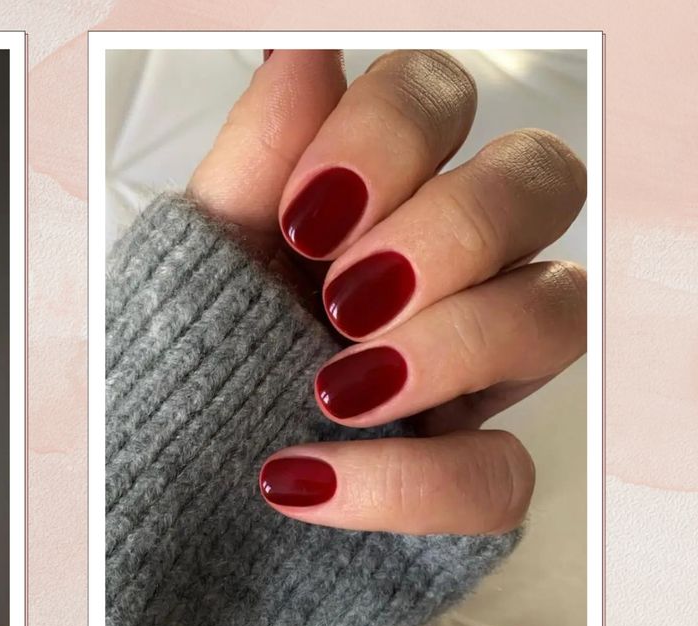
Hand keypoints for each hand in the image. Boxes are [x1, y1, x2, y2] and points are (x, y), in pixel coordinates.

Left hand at [188, 50, 585, 534]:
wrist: (155, 491)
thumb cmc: (181, 360)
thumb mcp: (200, 255)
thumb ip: (258, 156)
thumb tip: (301, 46)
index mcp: (378, 194)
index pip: (443, 99)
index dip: (391, 138)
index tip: (302, 217)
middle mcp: (447, 266)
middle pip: (544, 180)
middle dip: (450, 230)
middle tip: (343, 296)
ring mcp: (473, 368)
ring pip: (557, 313)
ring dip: (448, 347)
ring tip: (328, 392)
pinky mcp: (469, 474)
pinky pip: (504, 475)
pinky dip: (404, 483)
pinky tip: (305, 479)